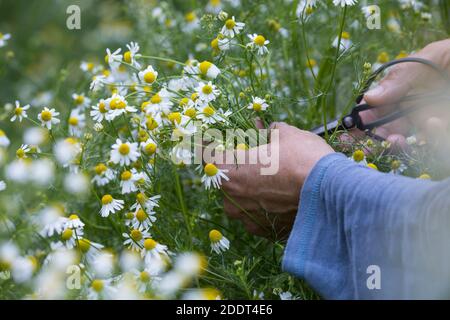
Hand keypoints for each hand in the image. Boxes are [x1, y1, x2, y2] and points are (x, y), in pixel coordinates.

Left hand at [219, 122, 333, 238]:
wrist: (332, 193)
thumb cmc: (303, 158)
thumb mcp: (285, 134)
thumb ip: (269, 132)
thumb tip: (266, 130)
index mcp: (229, 172)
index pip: (209, 156)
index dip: (215, 145)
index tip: (220, 140)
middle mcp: (232, 199)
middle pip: (227, 179)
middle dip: (240, 167)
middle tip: (257, 157)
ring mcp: (247, 219)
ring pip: (242, 199)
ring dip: (253, 188)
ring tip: (274, 177)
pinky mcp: (265, 232)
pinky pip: (258, 214)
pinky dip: (266, 205)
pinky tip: (282, 195)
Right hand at [361, 39, 449, 148]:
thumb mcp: (430, 57)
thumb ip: (400, 76)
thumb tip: (370, 97)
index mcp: (405, 91)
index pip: (377, 108)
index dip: (363, 119)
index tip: (352, 127)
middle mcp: (414, 110)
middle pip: (386, 130)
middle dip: (372, 139)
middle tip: (364, 144)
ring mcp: (431, 123)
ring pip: (405, 142)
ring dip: (394, 144)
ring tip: (394, 139)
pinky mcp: (442, 132)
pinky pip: (433, 144)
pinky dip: (429, 139)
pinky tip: (432, 125)